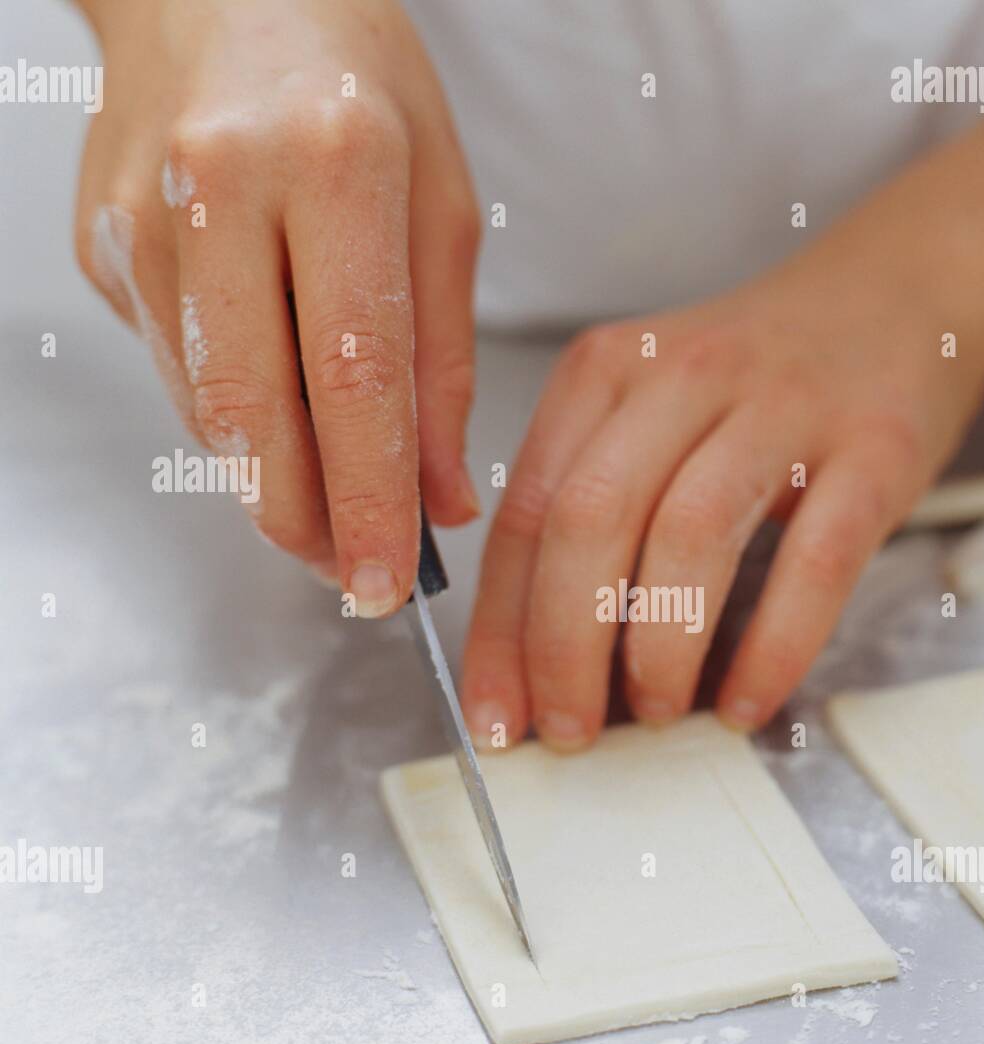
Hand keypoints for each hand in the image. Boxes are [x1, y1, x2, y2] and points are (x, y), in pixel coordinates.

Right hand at [74, 0, 479, 610]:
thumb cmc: (355, 83)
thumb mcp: (443, 205)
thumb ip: (445, 364)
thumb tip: (444, 497)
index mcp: (330, 160)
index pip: (354, 377)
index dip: (370, 500)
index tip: (387, 582)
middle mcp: (217, 187)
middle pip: (254, 415)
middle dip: (307, 523)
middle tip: (352, 577)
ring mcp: (140, 220)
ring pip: (206, 411)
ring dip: (273, 484)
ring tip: (332, 509)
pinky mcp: (102, 248)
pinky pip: (179, 374)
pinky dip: (238, 425)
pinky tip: (279, 417)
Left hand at [462, 217, 983, 749]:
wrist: (899, 294)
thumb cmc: (758, 381)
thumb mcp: (648, 408)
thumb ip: (587, 501)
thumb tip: (534, 651)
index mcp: (607, 370)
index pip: (525, 513)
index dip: (499, 631)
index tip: (493, 713)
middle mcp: (682, 375)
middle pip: (590, 522)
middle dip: (563, 649)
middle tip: (567, 731)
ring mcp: (783, 407)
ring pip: (689, 538)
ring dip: (658, 651)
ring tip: (654, 713)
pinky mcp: (872, 449)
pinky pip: (813, 564)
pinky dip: (772, 648)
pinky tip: (746, 700)